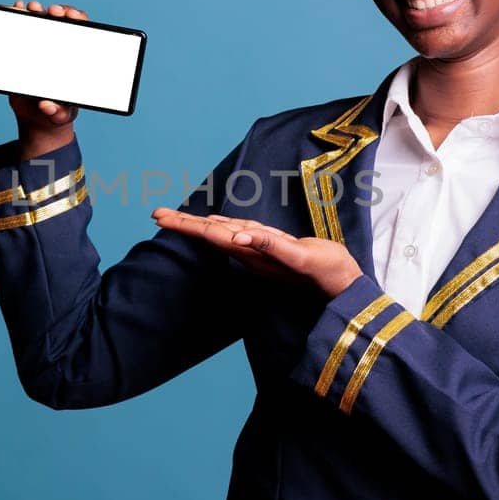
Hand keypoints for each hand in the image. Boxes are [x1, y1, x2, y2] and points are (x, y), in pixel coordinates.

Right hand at [6, 0, 86, 158]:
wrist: (38, 118)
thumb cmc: (57, 114)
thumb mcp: (61, 116)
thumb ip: (57, 113)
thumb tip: (46, 106)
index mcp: (76, 59)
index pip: (84, 32)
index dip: (79, 20)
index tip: (72, 16)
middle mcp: (62, 49)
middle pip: (63, 22)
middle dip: (58, 11)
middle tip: (51, 10)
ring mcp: (43, 48)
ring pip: (43, 22)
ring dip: (38, 10)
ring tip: (31, 7)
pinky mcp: (26, 51)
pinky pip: (23, 30)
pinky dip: (20, 17)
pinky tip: (15, 8)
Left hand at [150, 209, 364, 298]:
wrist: (343, 285)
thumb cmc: (325, 271)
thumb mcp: (300, 257)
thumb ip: (270, 246)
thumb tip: (238, 237)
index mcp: (252, 253)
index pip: (211, 235)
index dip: (186, 225)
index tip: (159, 218)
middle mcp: (251, 253)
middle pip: (210, 234)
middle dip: (183, 224)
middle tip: (155, 214)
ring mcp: (260, 252)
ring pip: (223, 233)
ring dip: (199, 225)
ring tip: (176, 218)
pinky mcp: (272, 248)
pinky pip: (241, 234)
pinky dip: (225, 227)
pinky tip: (216, 225)